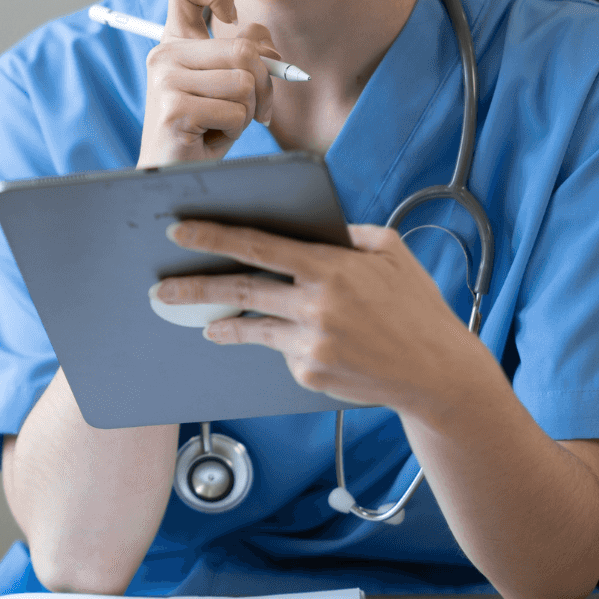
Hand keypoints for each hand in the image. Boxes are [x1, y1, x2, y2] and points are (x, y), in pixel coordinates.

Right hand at [137, 0, 282, 166]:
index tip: (231, 18)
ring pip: (244, 83)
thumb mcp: (227, 86)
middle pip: (244, 49)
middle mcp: (164, 55)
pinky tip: (210, 138)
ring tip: (222, 125)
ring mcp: (166, 80)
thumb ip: (246, 55)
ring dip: (247, 113)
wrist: (173, 174)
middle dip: (263, 86)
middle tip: (255, 111)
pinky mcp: (174, 108)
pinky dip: (235, 131)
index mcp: (174, 44)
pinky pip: (235, 112)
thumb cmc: (202, 131)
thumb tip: (270, 50)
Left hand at [153, 221, 487, 413]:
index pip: (258, 245)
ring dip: (220, 321)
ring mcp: (311, 342)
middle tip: (160, 288)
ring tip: (199, 320)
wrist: (437, 373)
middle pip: (239, 289)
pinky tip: (292, 340)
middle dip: (193, 286)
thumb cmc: (414, 305)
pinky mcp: (310, 373)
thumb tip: (305, 225)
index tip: (178, 231)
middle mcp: (316, 304)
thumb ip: (345, 234)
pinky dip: (281, 342)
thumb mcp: (389, 250)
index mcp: (331, 267)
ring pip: (251, 326)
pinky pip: (283, 350)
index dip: (213, 236)